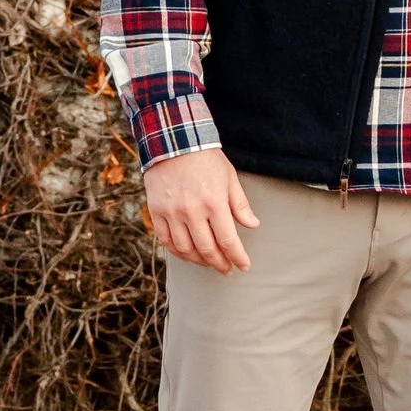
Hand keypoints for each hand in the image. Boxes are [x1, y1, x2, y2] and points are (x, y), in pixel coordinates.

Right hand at [144, 149, 260, 272]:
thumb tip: (253, 225)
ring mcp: (172, 213)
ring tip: (208, 262)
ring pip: (186, 249)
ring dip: (199, 261)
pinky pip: (166, 241)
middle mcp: (192, 211)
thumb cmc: (206, 159)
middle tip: (227, 269)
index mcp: (214, 202)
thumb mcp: (229, 178)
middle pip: (207, 249)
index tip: (243, 266)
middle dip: (220, 263)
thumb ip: (240, 204)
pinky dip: (178, 252)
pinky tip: (187, 254)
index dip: (237, 257)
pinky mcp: (157, 212)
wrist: (174, 142)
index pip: (228, 240)